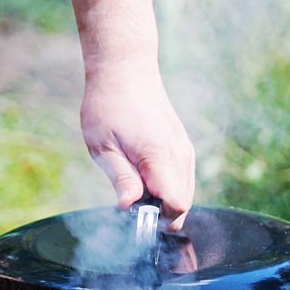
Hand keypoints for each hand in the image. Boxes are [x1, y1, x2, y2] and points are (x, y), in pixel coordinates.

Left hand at [80, 66, 194, 230]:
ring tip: (136, 188)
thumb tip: (128, 207)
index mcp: (160, 156)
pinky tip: (145, 180)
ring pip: (186, 195)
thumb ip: (121, 179)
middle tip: (131, 202)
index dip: (158, 219)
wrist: (126, 70)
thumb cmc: (109, 105)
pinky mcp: (183, 148)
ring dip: (164, 202)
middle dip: (160, 214)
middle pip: (183, 205)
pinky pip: (183, 181)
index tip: (135, 215)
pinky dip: (168, 189)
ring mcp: (184, 151)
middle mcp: (180, 155)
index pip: (176, 205)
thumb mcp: (103, 146)